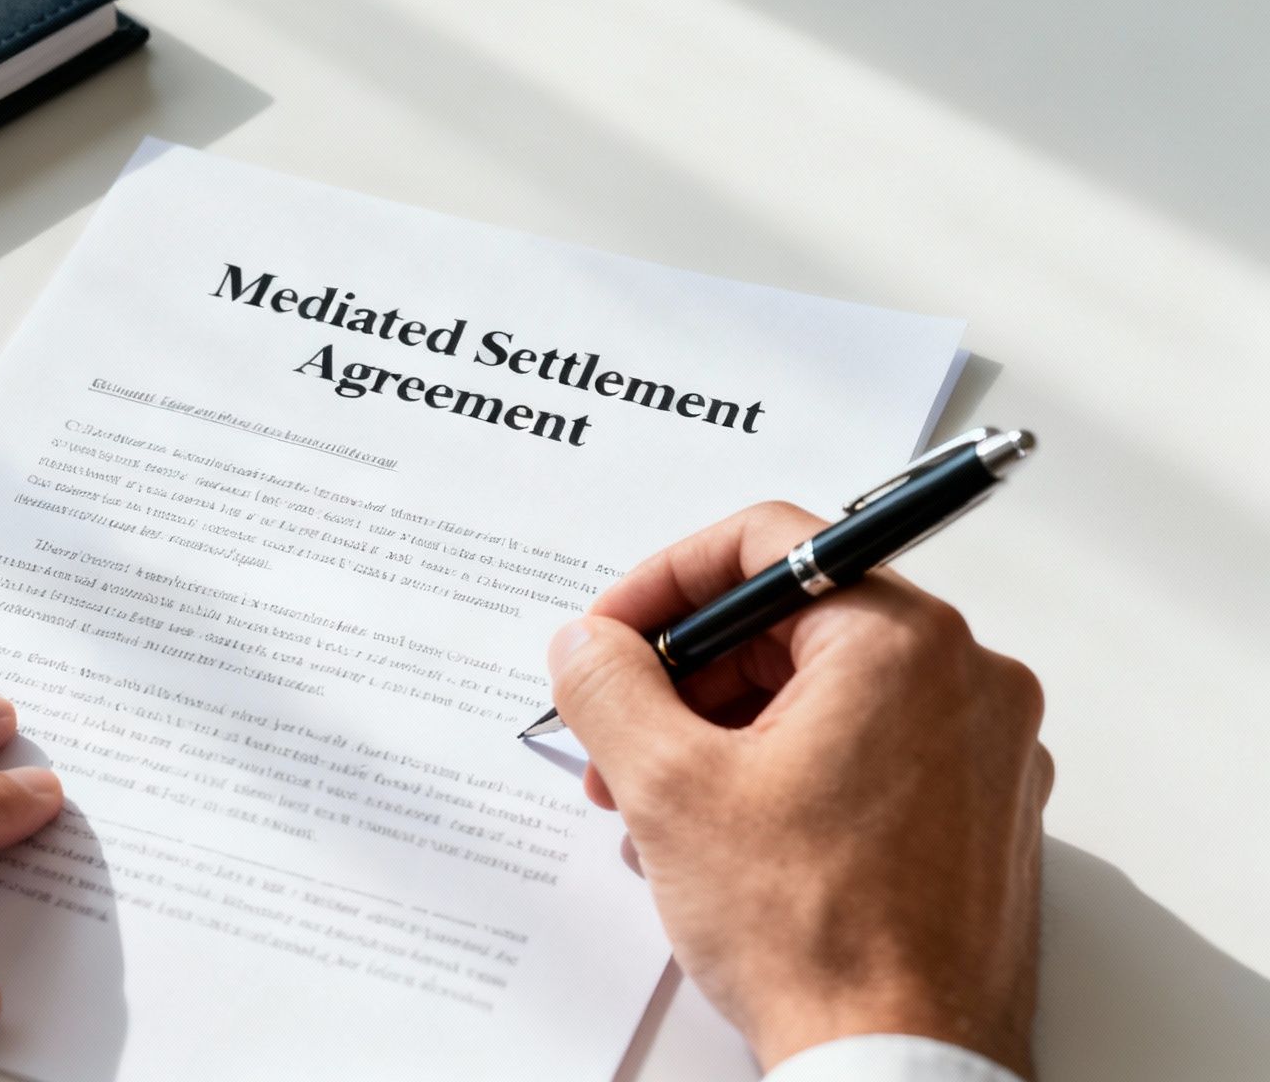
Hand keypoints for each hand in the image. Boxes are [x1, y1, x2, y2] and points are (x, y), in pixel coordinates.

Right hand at [549, 503, 1050, 1076]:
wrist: (898, 1064)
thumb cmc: (813, 934)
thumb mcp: (667, 787)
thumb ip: (610, 685)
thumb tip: (588, 645)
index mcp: (904, 644)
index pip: (770, 544)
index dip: (664, 583)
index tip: (611, 635)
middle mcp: (968, 681)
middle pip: (793, 626)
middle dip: (687, 678)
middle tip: (618, 735)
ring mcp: (985, 753)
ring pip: (825, 695)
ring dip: (725, 733)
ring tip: (658, 806)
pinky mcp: (980, 817)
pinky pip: (866, 754)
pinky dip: (786, 774)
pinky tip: (724, 838)